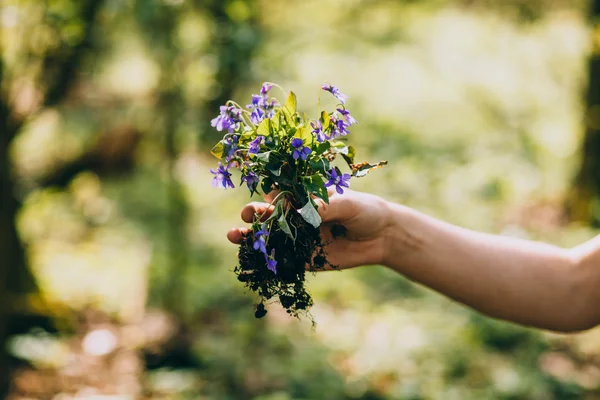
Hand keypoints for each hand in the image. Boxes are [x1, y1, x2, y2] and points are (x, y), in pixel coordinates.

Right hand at [226, 189, 391, 269]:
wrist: (382, 236)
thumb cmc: (365, 210)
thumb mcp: (347, 204)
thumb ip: (325, 206)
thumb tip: (303, 210)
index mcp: (304, 198)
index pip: (280, 195)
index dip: (267, 197)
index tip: (262, 201)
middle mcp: (297, 217)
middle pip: (269, 216)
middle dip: (253, 216)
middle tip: (246, 216)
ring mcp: (299, 239)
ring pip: (270, 239)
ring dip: (250, 238)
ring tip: (233, 236)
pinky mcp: (304, 260)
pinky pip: (282, 261)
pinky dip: (266, 262)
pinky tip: (251, 263)